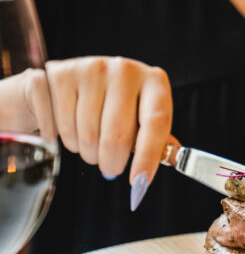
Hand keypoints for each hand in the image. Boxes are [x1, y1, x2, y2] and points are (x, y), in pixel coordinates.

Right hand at [45, 56, 172, 207]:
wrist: (74, 77)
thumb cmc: (116, 102)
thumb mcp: (141, 113)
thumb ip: (156, 137)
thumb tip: (174, 158)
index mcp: (154, 81)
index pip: (156, 123)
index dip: (148, 157)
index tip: (139, 183)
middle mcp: (125, 70)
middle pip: (118, 135)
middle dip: (112, 162)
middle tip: (110, 168)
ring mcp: (92, 69)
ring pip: (88, 134)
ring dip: (88, 152)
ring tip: (90, 145)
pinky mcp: (61, 74)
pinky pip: (62, 126)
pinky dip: (65, 141)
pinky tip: (71, 133)